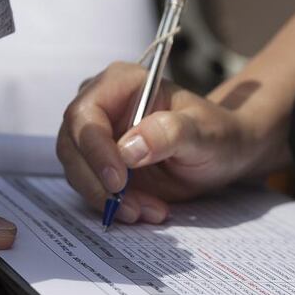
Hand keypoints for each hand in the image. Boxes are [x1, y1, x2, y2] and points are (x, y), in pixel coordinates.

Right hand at [56, 62, 259, 223]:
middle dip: (98, 183)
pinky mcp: (100, 165)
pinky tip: (148, 210)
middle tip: (130, 208)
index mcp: (120, 83)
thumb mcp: (204, 133)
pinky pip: (93, 189)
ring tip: (148, 211)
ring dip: (108, 200)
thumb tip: (128, 148)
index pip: (86, 115)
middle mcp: (100, 106)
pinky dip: (116, 207)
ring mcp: (97, 137)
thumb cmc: (216, 133)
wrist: (221, 154)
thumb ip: (170, 132)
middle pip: (72, 146)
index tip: (118, 181)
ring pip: (78, 172)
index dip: (95, 150)